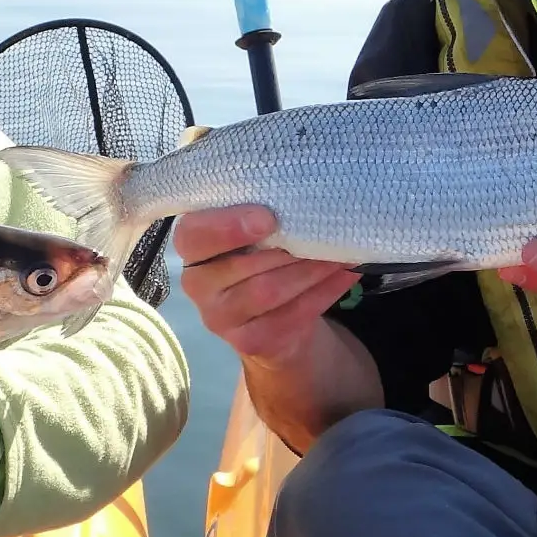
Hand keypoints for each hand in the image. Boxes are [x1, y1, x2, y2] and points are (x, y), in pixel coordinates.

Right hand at [176, 205, 358, 365]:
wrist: (269, 318)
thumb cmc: (259, 256)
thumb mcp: (250, 232)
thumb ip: (258, 214)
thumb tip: (303, 195)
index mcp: (192, 248)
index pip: (194, 235)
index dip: (228, 227)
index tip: (268, 218)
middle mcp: (198, 285)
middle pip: (243, 265)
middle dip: (289, 248)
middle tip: (324, 229)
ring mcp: (220, 318)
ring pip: (269, 290)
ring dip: (310, 269)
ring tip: (339, 252)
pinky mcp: (249, 341)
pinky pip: (291, 315)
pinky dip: (323, 292)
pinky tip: (344, 275)